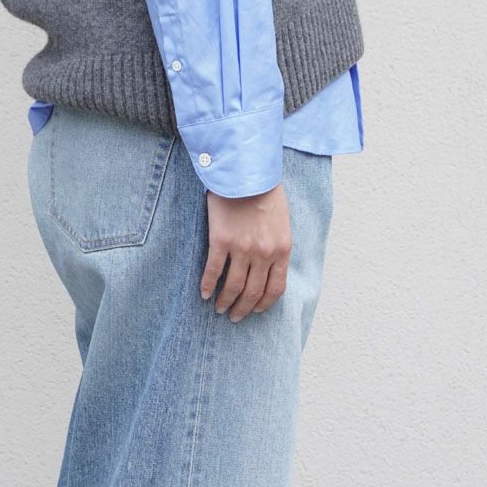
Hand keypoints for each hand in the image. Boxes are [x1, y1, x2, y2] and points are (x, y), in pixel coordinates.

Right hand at [200, 182, 291, 320]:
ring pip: (233, 286)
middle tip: (234, 316)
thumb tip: (269, 266)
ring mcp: (242, 248)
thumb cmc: (265, 191)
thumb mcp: (283, 221)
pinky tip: (204, 293)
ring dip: (225, 301)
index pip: (276, 288)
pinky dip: (208, 285)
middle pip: (253, 292)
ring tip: (219, 307)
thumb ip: (277, 245)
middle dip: (243, 308)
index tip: (255, 310)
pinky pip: (213, 270)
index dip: (264, 303)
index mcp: (282, 249)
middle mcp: (263, 253)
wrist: (246, 170)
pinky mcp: (221, 240)